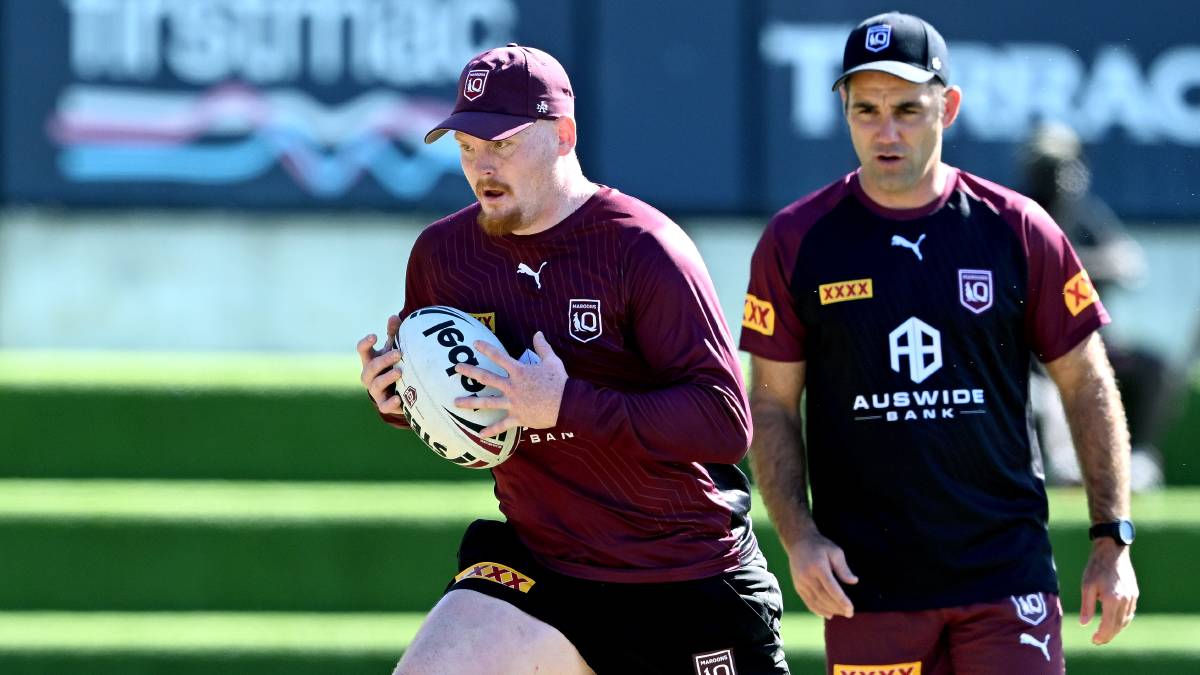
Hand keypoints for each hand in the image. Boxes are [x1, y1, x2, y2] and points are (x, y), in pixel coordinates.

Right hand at [357, 314, 403, 413]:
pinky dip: (390, 403)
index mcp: (370, 359)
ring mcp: (375, 391)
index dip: (366, 343)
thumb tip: (394, 316)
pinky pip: (384, 405)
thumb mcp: (393, 348)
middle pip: (371, 367)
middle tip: (399, 353)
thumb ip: (393, 334)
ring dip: (387, 378)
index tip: (374, 336)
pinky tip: (398, 398)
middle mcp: (369, 375)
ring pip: (376, 385)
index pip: (362, 350)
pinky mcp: (384, 404)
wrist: (399, 391)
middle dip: (384, 360)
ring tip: (400, 372)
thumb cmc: (394, 364)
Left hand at [452, 331, 567, 436]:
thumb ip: (542, 346)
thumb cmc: (559, 381)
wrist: (566, 403)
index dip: (486, 349)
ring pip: (487, 402)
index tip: (474, 343)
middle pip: (486, 378)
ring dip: (470, 402)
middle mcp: (512, 386)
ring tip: (455, 402)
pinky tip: (480, 434)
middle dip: (470, 372)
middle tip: (456, 368)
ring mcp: (513, 403)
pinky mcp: (518, 417)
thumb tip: (537, 333)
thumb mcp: (552, 360)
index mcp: (519, 372)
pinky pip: (502, 425)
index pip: (498, 357)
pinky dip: (491, 430)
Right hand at [786, 528, 857, 619]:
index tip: (850, 609)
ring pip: (815, 601)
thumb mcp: (835, 551)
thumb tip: (853, 581)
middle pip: (823, 597)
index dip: (841, 600)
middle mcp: (807, 576)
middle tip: (849, 614)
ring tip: (841, 613)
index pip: (831, 588)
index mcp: (818, 566)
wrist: (798, 542)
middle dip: (837, 607)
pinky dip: (818, 610)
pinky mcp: (797, 586)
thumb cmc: (820, 546)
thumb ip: (843, 568)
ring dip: (829, 610)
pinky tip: (828, 614)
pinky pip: (807, 601)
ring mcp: (800, 582)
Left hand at [1080, 538, 1138, 643]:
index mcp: (1112, 599)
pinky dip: (1123, 620)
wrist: (1112, 551)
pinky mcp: (1134, 593)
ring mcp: (1132, 597)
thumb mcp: (1086, 585)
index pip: (1109, 625)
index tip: (1093, 640)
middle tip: (1098, 640)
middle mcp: (1125, 600)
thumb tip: (1084, 624)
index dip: (1102, 636)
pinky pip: (1130, 612)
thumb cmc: (1096, 567)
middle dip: (1108, 635)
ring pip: (1126, 620)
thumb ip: (1086, 606)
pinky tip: (1114, 620)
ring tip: (1105, 632)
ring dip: (1116, 629)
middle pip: (1118, 625)